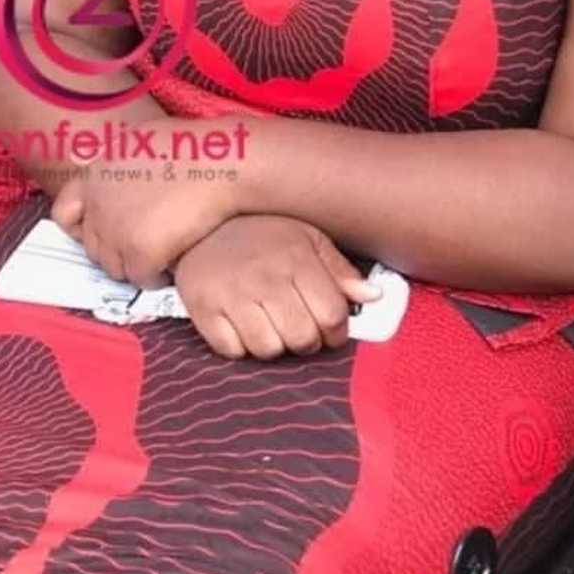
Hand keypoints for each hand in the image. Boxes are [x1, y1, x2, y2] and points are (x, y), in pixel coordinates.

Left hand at [51, 117, 247, 286]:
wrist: (225, 161)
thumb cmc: (196, 147)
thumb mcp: (143, 140)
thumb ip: (122, 164)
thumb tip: (121, 182)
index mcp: (97, 171)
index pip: (64, 212)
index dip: (81, 227)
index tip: (103, 232)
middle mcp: (98, 200)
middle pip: (92, 246)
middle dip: (115, 250)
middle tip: (141, 247)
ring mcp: (116, 227)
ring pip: (114, 267)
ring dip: (133, 266)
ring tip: (158, 257)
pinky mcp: (139, 251)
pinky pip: (140, 278)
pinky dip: (154, 277)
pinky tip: (171, 266)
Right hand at [175, 216, 379, 359]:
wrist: (199, 222)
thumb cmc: (262, 233)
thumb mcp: (306, 238)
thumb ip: (339, 270)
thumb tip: (373, 296)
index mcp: (296, 256)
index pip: (332, 315)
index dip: (337, 329)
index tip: (328, 326)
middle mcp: (264, 275)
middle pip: (303, 338)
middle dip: (307, 340)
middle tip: (297, 326)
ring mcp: (231, 293)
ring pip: (269, 350)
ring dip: (273, 344)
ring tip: (269, 324)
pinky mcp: (202, 309)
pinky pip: (232, 351)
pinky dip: (240, 346)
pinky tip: (241, 324)